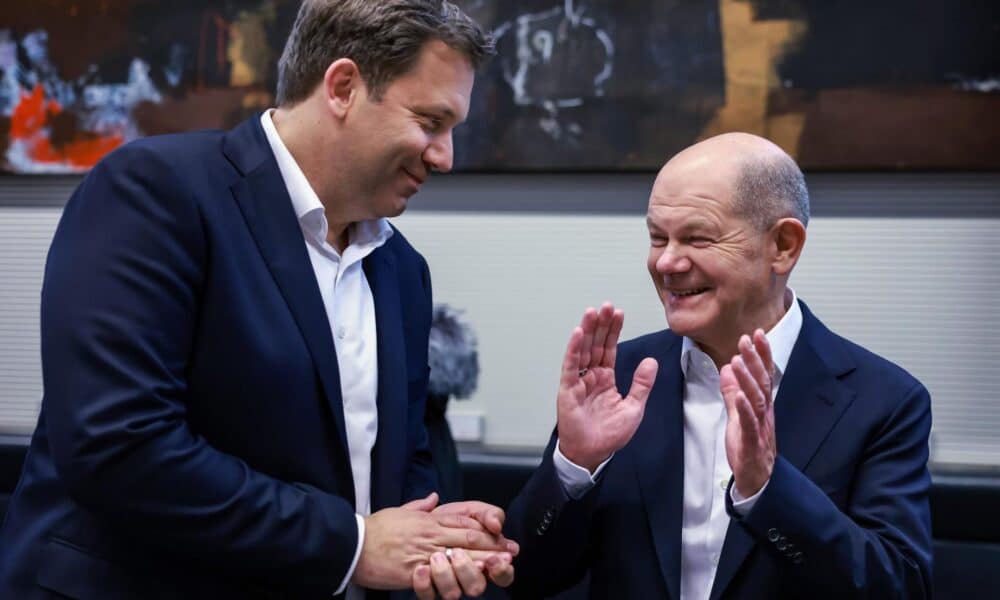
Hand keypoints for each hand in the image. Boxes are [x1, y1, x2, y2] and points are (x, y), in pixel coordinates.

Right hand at [352, 493, 510, 589]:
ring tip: (498, 564)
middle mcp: (429, 533)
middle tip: (510, 552)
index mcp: (428, 520)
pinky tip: (470, 578)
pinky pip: (441, 574)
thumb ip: (420, 506)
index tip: (501, 535)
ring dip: (480, 559)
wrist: (353, 543)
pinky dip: (457, 576)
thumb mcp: (400, 511)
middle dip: (491, 545)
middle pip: (467, 536)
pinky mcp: (413, 570)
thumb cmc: (375, 529)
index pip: (463, 521)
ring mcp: (422, 551)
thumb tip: (433, 498)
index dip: (484, 528)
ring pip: (459, 553)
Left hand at [410, 502, 516, 597]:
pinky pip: (427, 595)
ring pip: (453, 594)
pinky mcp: (426, 589)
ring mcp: (446, 584)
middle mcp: (466, 577)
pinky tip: (420, 569)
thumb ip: (488, 514)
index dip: (502, 568)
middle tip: (460, 555)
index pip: (502, 575)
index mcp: (483, 561)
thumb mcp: (470, 510)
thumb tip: (497, 525)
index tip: (502, 556)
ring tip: (437, 557)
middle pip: (477, 587)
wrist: (410, 524)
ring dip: (447, 575)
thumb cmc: (446, 518)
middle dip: (471, 572)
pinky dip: (424, 583)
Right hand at [557, 303, 658, 471]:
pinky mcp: (568, 389)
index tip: (619, 313)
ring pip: (583, 350)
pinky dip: (574, 348)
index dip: (613, 331)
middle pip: (596, 345)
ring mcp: (578, 381)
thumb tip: (651, 362)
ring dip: (587, 331)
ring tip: (593, 312)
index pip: (609, 349)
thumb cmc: (609, 435)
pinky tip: (578, 333)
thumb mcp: (634, 408)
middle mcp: (590, 376)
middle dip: (601, 325)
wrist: (593, 454)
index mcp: (605, 379)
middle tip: (606, 306)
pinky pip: (570, 365)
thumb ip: (641, 384)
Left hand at [720, 330, 776, 497]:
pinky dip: (745, 408)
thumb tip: (726, 368)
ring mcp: (761, 427)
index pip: (764, 375)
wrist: (757, 479)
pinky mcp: (753, 442)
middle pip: (762, 382)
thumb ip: (733, 392)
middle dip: (755, 359)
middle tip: (746, 339)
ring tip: (738, 360)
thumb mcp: (738, 414)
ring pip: (757, 399)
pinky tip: (739, 396)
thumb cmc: (749, 446)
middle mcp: (765, 412)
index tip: (756, 334)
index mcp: (762, 405)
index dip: (761, 354)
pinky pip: (750, 423)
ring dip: (748, 379)